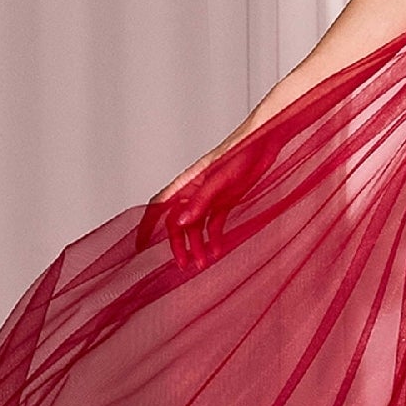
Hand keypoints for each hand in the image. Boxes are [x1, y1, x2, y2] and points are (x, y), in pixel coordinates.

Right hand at [135, 127, 279, 271]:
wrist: (266, 139)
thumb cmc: (242, 152)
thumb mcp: (220, 180)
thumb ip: (200, 202)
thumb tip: (179, 223)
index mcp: (187, 183)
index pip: (159, 207)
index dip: (147, 226)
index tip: (140, 246)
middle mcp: (195, 191)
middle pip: (179, 223)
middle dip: (179, 245)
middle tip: (184, 265)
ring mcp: (211, 196)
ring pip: (197, 226)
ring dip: (198, 246)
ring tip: (203, 264)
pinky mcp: (227, 199)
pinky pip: (215, 223)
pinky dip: (214, 238)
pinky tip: (218, 252)